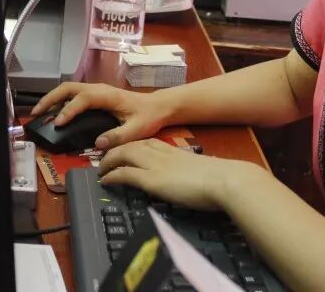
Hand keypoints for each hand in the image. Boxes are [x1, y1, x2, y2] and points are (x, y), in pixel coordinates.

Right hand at [30, 82, 170, 148]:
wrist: (158, 106)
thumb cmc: (149, 117)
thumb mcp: (137, 130)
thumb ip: (118, 137)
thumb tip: (97, 144)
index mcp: (108, 96)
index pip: (83, 99)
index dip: (69, 110)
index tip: (57, 123)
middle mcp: (99, 89)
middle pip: (68, 88)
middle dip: (50, 99)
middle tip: (36, 114)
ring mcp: (96, 90)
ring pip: (69, 89)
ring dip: (52, 98)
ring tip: (39, 113)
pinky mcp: (96, 95)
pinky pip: (74, 94)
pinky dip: (60, 100)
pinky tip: (55, 113)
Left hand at [98, 139, 264, 210]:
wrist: (224, 180)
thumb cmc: (216, 178)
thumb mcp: (196, 170)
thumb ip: (185, 171)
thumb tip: (184, 179)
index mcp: (170, 149)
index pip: (143, 142)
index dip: (129, 147)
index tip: (121, 152)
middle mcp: (159, 152)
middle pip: (128, 145)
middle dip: (113, 152)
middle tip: (104, 160)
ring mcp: (154, 164)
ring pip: (122, 155)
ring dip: (108, 162)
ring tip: (101, 170)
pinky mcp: (152, 179)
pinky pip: (124, 173)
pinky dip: (112, 176)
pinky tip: (106, 181)